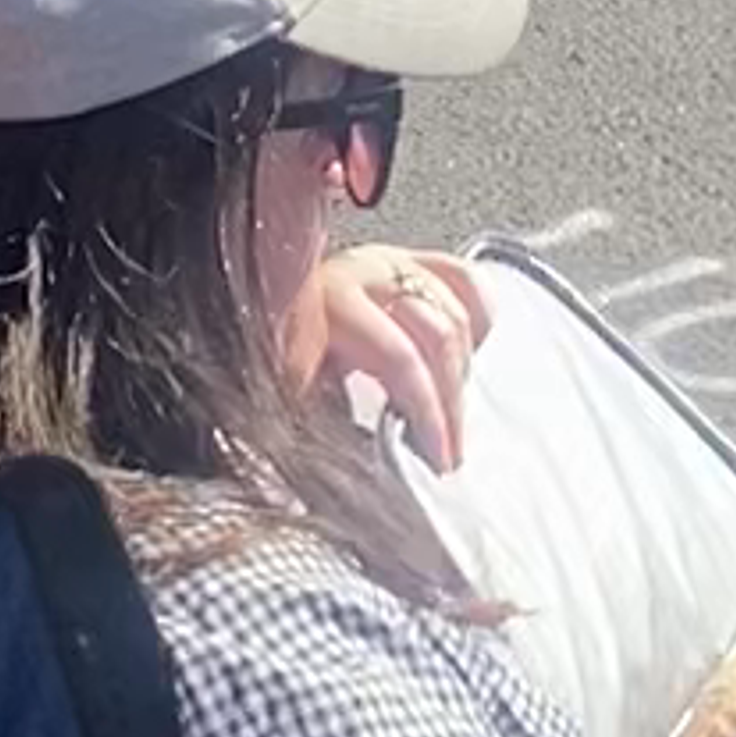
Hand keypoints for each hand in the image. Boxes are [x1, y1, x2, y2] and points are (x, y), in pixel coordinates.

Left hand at [289, 237, 491, 473]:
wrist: (259, 319)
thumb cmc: (276, 370)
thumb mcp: (290, 402)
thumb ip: (331, 427)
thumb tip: (368, 474)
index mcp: (326, 304)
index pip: (400, 358)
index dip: (427, 412)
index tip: (440, 458)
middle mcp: (358, 275)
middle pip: (436, 335)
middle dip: (449, 404)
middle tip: (449, 452)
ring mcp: (386, 264)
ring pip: (454, 311)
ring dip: (461, 372)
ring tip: (449, 416)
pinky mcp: (408, 262)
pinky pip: (462, 279)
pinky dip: (476, 314)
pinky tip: (468, 353)